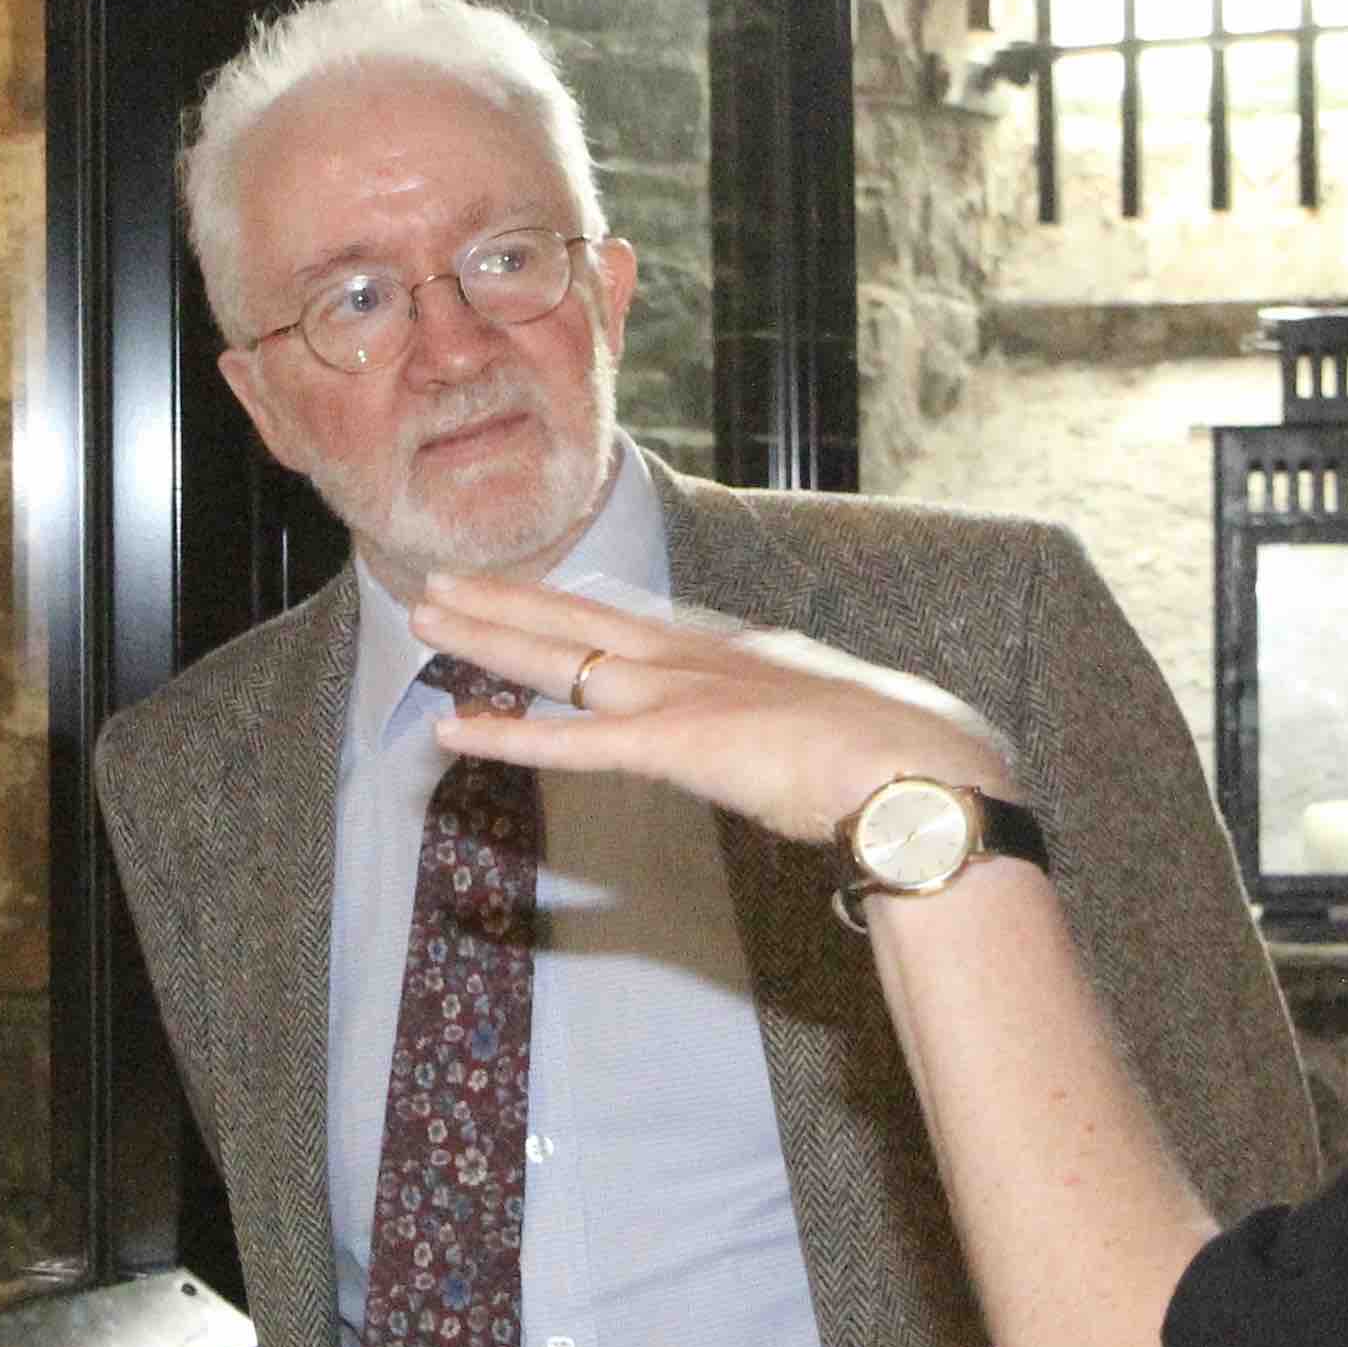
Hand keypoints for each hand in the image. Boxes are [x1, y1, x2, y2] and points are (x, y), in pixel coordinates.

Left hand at [410, 573, 1013, 842]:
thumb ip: (802, 733)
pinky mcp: (672, 745)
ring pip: (560, 659)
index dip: (576, 612)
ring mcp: (680, 696)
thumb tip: (802, 752)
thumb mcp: (840, 729)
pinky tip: (451, 734)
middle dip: (508, 600)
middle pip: (581, 620)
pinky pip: (569, 743)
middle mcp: (698, 660)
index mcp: (739, 655)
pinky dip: (506, 738)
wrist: (922, 765)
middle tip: (442, 581)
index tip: (533, 598)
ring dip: (488, 638)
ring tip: (425, 614)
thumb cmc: (903, 757)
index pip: (637, 628)